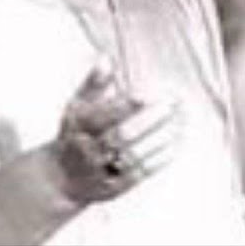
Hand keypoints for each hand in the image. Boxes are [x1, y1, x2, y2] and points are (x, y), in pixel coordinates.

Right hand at [49, 58, 183, 205]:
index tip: (147, 93)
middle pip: (122, 136)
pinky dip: (161, 157)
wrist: (62, 177)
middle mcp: (87, 149)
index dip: (125, 105)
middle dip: (150, 120)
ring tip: (182, 120)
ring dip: (162, 138)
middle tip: (174, 104)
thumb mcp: (77, 106)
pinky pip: (141, 172)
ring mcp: (101, 170)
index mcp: (78, 126)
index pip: (103, 115)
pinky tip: (177, 141)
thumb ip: (93, 83)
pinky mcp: (115, 187)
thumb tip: (106, 58)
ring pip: (135, 154)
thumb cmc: (75, 134)